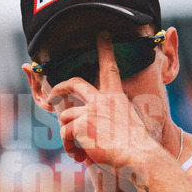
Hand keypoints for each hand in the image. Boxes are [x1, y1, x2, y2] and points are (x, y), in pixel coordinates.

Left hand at [47, 32, 158, 171]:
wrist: (139, 156)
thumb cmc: (137, 145)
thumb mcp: (129, 122)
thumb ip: (113, 117)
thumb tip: (99, 125)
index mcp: (116, 96)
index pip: (110, 67)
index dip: (105, 49)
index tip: (102, 34)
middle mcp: (102, 99)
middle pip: (74, 84)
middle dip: (59, 88)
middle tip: (52, 94)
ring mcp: (90, 111)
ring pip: (65, 117)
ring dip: (68, 135)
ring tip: (78, 151)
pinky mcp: (80, 125)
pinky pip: (64, 134)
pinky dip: (69, 147)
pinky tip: (79, 157)